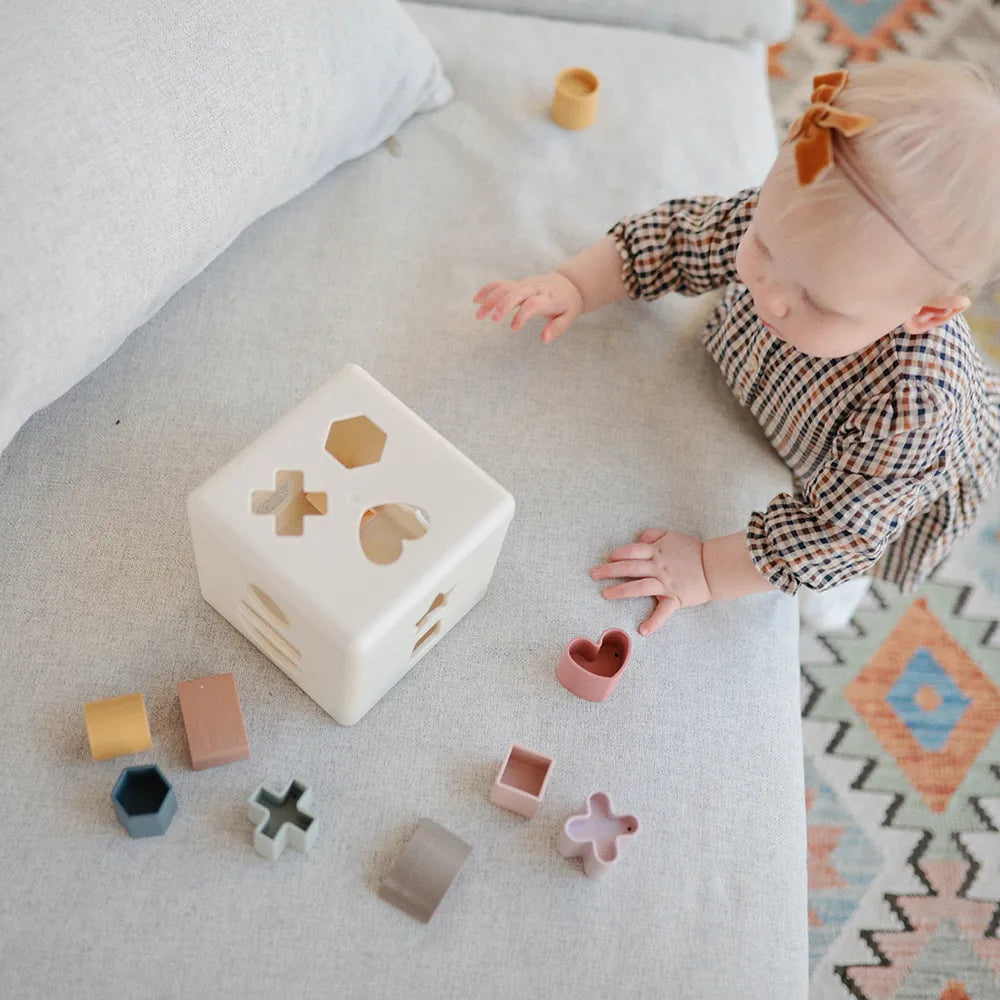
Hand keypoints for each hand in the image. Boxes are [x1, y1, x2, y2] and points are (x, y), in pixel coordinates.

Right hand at [473, 272, 583, 342]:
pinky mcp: (518, 284)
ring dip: (490, 299)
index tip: (514, 328)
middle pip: (516, 293)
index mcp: (549, 299)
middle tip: (492, 319)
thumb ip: (557, 328)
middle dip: (502, 304)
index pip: (533, 304)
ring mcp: (525, 285)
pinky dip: (488, 290)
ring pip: (505, 288)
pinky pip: (501, 284)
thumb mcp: (569, 318)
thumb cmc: (568, 304)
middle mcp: (535, 289)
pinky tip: (476, 300)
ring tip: (478, 315)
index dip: (522, 315)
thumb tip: (544, 339)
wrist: (569, 283)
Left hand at [589, 529, 712, 634]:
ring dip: (621, 591)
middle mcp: (659, 567)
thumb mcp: (672, 535)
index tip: (608, 558)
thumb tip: (638, 538)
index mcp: (657, 551)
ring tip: (605, 594)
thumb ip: (653, 535)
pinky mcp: (675, 599)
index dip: (618, 554)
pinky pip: (663, 612)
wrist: (715, 566)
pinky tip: (642, 630)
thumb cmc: (692, 551)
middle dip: (609, 570)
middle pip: (630, 567)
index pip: (632, 551)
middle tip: (593, 574)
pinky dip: (653, 622)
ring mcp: (666, 583)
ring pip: (640, 586)